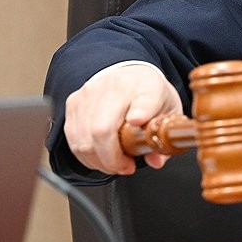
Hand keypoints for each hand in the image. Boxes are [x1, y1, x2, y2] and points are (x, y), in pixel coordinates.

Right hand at [64, 63, 181, 174]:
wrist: (129, 75)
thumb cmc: (149, 94)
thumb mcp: (169, 110)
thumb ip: (165, 136)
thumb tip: (156, 160)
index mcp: (147, 85)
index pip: (145, 99)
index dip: (140, 113)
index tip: (137, 122)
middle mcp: (115, 86)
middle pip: (103, 128)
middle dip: (112, 158)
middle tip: (126, 167)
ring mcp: (90, 94)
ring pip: (84, 138)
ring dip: (98, 160)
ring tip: (114, 164)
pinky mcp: (73, 103)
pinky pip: (73, 138)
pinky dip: (85, 155)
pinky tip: (99, 157)